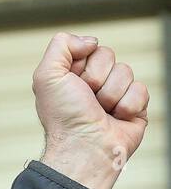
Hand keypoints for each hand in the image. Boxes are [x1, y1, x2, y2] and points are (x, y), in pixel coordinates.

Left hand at [33, 33, 149, 188]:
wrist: (85, 148)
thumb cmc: (64, 117)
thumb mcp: (47, 76)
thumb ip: (60, 46)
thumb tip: (90, 41)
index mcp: (70, 77)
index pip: (88, 47)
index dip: (81, 62)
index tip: (72, 82)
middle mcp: (91, 85)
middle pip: (108, 55)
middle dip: (97, 77)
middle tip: (87, 98)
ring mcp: (114, 95)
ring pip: (126, 71)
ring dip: (111, 93)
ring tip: (100, 112)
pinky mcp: (134, 108)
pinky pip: (141, 89)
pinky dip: (128, 105)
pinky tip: (116, 119)